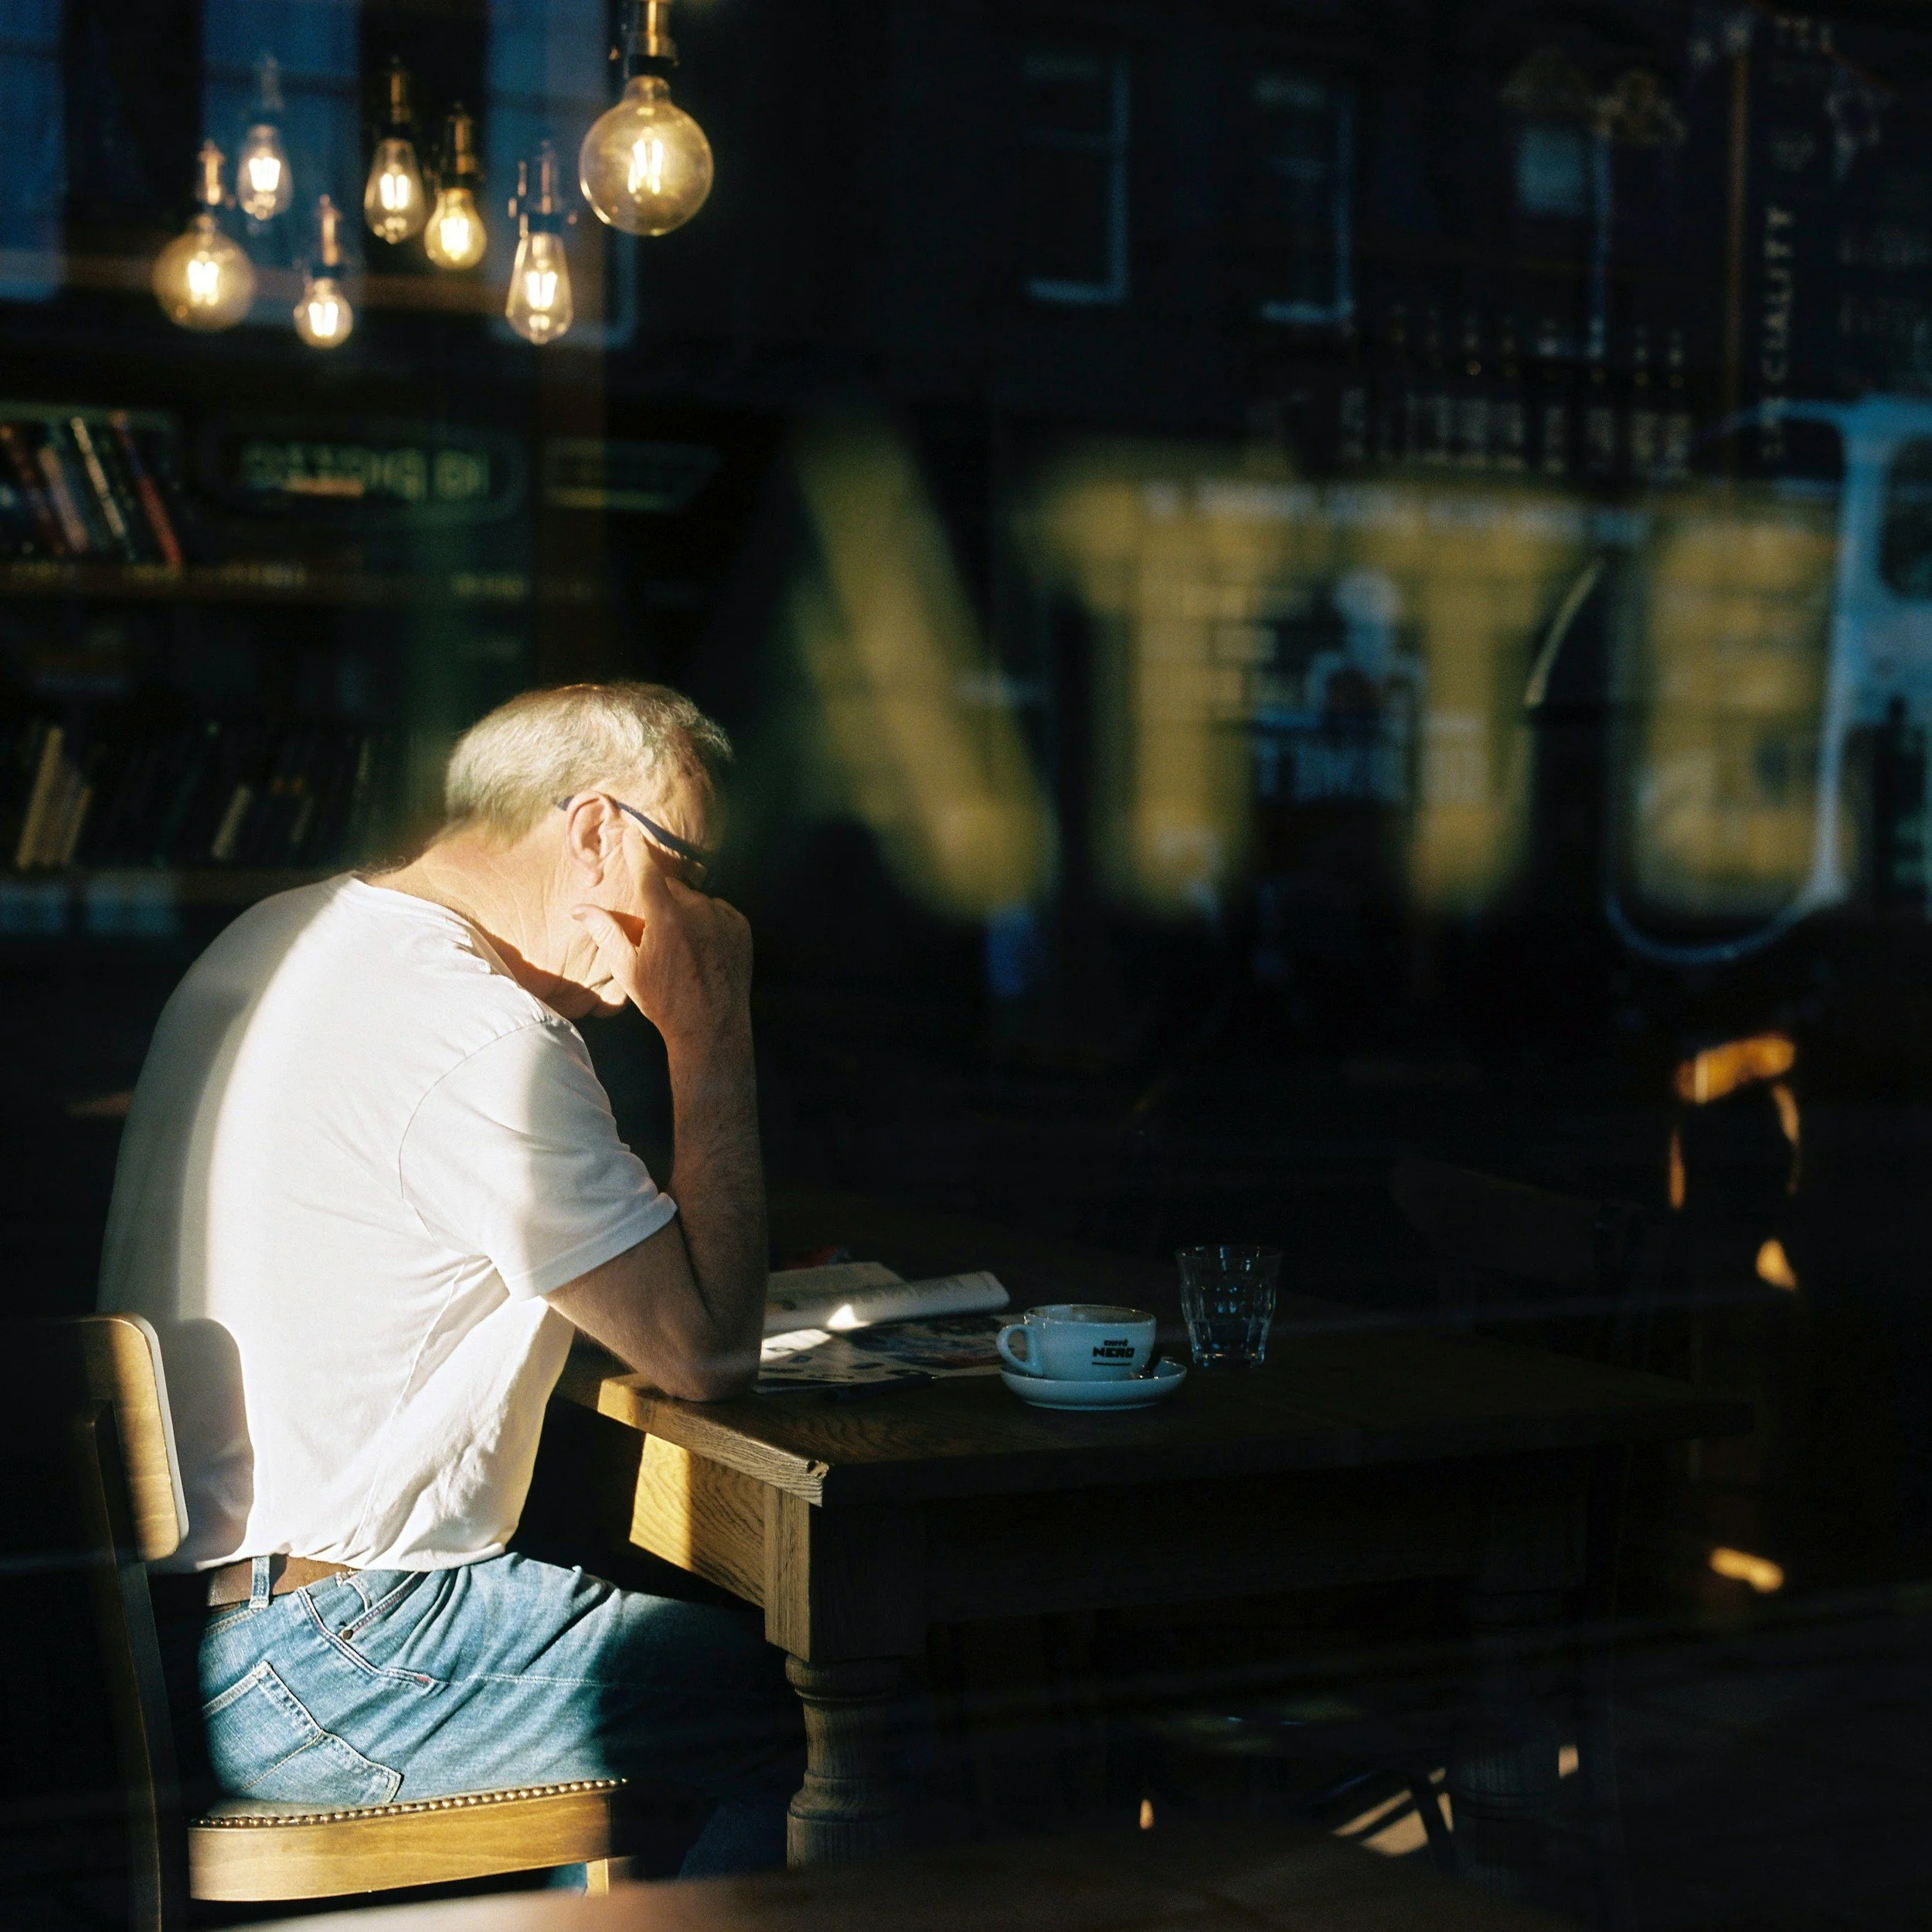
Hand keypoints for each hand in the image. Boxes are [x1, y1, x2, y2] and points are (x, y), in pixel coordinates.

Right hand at [571, 858, 751, 1050]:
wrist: (711, 1026)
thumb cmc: (663, 1000)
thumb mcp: (627, 969)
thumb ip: (605, 932)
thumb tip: (580, 908)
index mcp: (665, 917)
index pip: (647, 871)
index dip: (637, 851)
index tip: (631, 834)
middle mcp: (697, 910)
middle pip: (672, 887)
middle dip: (660, 898)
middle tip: (654, 926)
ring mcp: (722, 917)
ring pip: (696, 900)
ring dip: (685, 910)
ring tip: (681, 944)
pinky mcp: (741, 927)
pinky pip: (718, 911)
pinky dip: (708, 920)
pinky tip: (702, 946)